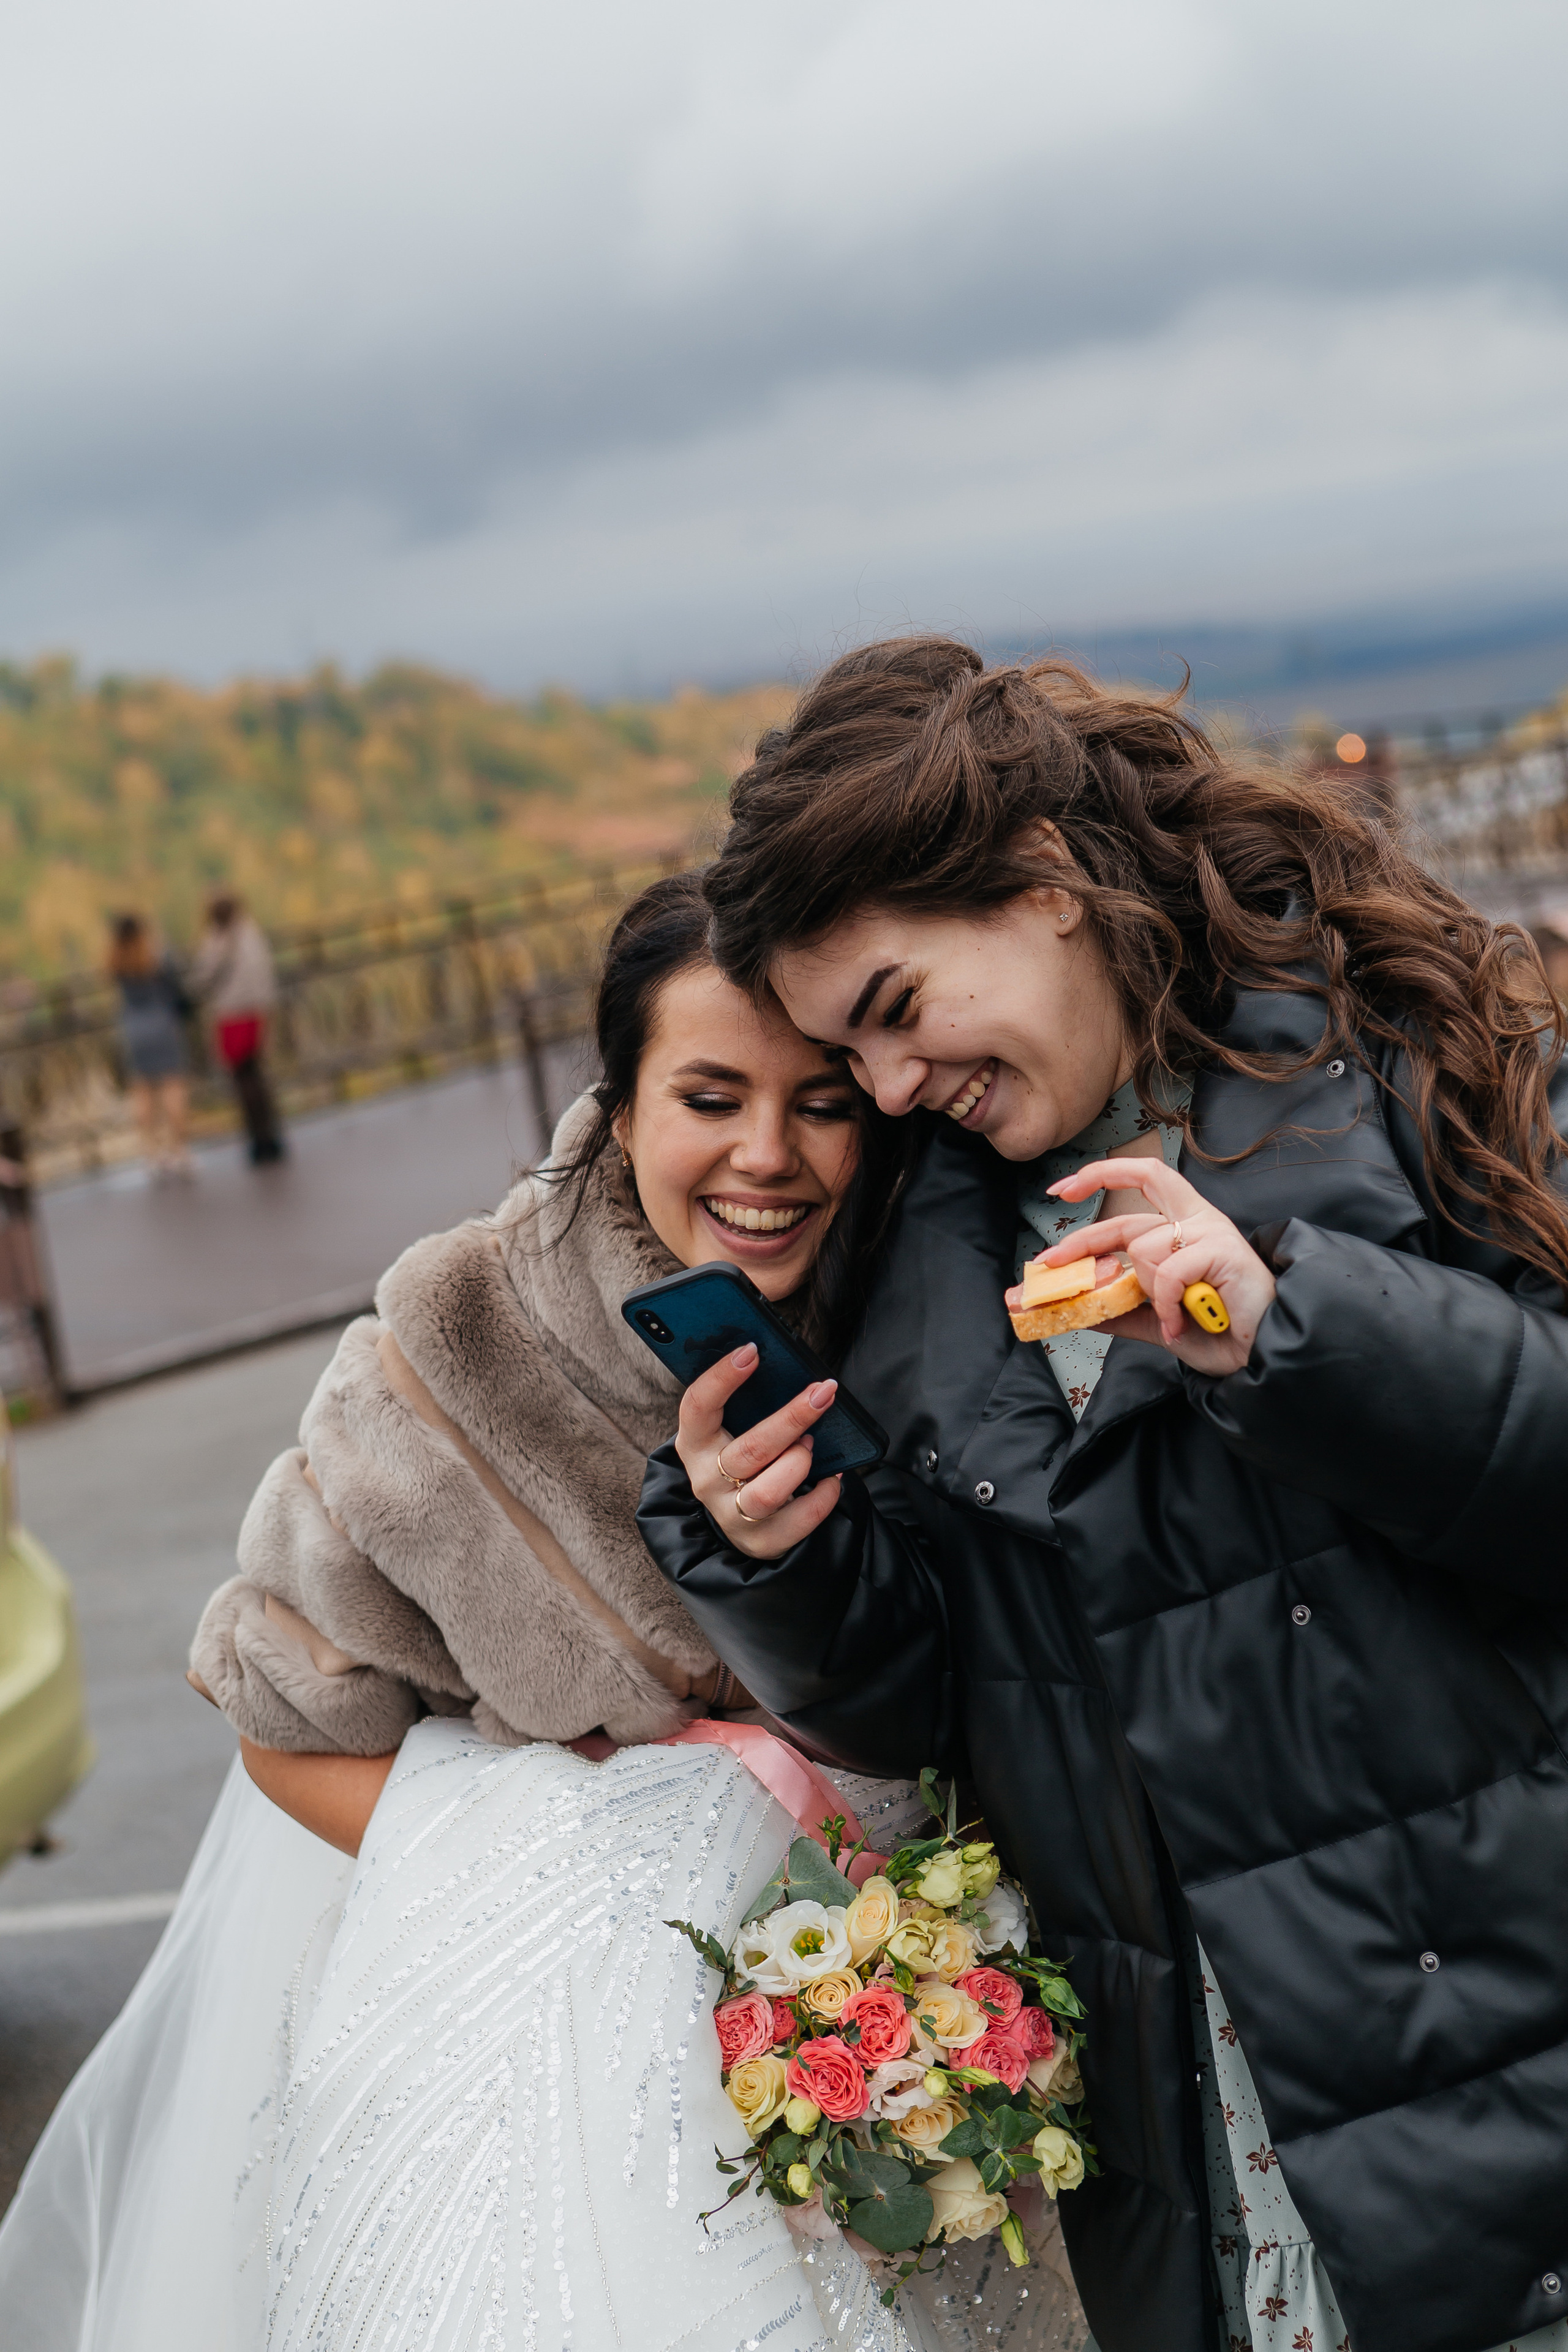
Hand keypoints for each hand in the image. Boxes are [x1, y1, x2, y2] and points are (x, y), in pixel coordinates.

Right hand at [674, 1343, 843, 1557]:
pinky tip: (832, 1477)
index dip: (721, 1378)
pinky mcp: (761, 1541)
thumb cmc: (745, 1458)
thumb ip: (748, 1404)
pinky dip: (822, 1496)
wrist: (742, 1519)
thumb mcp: (732, 1430)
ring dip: (798, 1462)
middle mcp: (707, 1480)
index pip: (697, 1406)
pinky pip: (799, 1520)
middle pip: (748, 1450)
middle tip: (823, 1392)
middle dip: (791, 1418)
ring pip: (767, 1492)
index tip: (752, 1351)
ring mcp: (731, 1515)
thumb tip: (787, 1366)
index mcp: (695, 1443)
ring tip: (812, 1445)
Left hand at [1042, 1157, 1274, 1374]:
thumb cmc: (1218, 1333)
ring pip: (1145, 1249)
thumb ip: (1120, 1307)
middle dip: (1085, 1238)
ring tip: (1175, 1316)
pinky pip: (1168, 1272)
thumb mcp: (1156, 1320)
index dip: (1101, 1176)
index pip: (1142, 1179)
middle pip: (1129, 1214)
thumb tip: (1077, 1307)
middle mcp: (1198, 1220)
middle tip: (1052, 1259)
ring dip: (1150, 1293)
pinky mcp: (1223, 1249)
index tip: (1062, 1189)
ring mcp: (1211, 1232)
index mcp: (1185, 1225)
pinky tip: (1181, 1322)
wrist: (1260, 1356)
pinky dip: (1166, 1304)